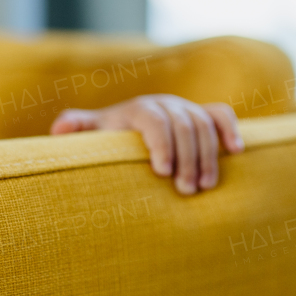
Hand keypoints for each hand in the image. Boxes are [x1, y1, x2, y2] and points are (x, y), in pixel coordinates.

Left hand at [50, 96, 243, 195]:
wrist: (131, 125)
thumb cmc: (111, 137)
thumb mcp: (94, 133)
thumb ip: (78, 128)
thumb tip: (59, 128)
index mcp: (140, 108)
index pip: (154, 121)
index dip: (161, 144)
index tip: (162, 172)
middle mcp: (166, 104)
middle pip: (184, 126)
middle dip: (187, 159)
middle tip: (186, 191)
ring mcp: (187, 108)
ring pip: (204, 125)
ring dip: (208, 156)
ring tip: (205, 186)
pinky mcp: (204, 115)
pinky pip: (222, 115)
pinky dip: (230, 130)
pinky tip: (237, 152)